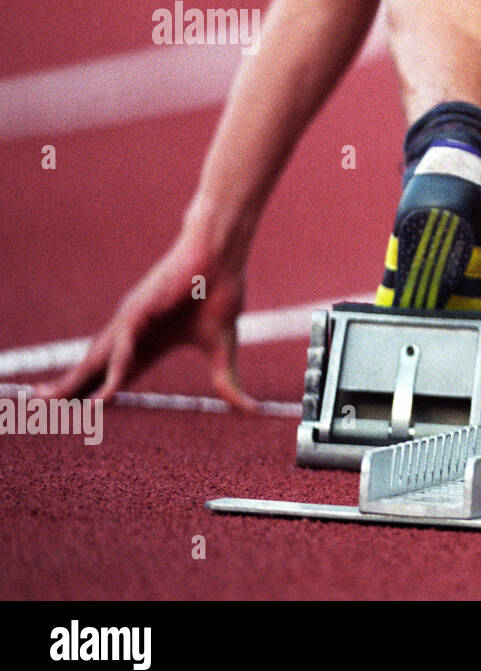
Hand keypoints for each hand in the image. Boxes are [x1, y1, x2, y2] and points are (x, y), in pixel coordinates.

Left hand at [33, 225, 257, 411]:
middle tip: (38, 405)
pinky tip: (107, 394)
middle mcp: (133, 333)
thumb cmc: (221, 294)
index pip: (115, 374)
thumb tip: (253, 412)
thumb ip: (227, 382)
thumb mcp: (223, 350)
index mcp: (150, 344)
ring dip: (73, 382)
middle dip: (67, 387)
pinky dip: (114, 371)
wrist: (222, 258)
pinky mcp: (138, 309)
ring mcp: (132, 321)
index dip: (96, 391)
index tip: (78, 410)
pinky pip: (122, 347)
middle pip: (93, 367)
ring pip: (97, 358)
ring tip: (50, 401)